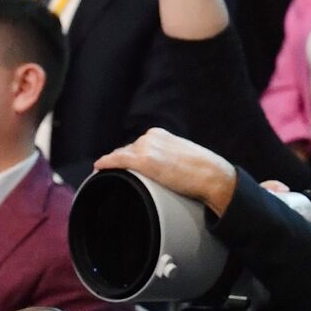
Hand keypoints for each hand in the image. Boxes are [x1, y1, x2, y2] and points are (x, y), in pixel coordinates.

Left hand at [94, 128, 237, 215]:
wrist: (212, 175)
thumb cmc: (202, 170)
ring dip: (114, 165)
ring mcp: (145, 148)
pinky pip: (116, 161)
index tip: (123, 164)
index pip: (137, 145)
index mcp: (160, 135)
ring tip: (106, 175)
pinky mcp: (143, 161)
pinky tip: (98, 167)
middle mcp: (150, 138)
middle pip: (126, 150)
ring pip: (121, 156)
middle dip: (121, 161)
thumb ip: (168, 156)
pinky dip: (105, 163)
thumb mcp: (181, 156)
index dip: (128, 156)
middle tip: (115, 174)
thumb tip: (162, 168)